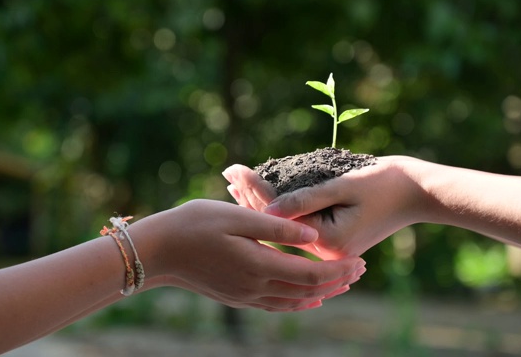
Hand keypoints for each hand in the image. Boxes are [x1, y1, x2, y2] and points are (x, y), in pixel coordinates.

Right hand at [132, 199, 365, 311]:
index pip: (311, 273)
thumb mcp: (236, 216)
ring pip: (295, 301)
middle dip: (338, 281)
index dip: (339, 269)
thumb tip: (313, 236)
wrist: (159, 250)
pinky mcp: (237, 296)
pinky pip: (277, 305)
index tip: (361, 260)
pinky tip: (309, 299)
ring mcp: (245, 295)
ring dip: (322, 292)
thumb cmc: (194, 224)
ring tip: (344, 283)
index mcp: (259, 265)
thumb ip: (277, 227)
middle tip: (361, 269)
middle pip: (308, 290)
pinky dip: (299, 303)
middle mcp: (255, 287)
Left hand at [223, 156, 423, 257]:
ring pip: (282, 226)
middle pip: (276, 225)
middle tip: (227, 172)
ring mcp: (327, 249)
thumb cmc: (384, 184)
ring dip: (259, 204)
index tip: (234, 169)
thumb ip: (304, 199)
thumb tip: (266, 210)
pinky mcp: (330, 241)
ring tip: (234, 184)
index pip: (277, 216)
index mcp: (326, 243)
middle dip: (250, 197)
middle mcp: (324, 252)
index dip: (253, 191)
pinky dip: (278, 209)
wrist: (416, 193)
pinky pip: (295, 225)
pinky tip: (260, 197)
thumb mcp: (343, 186)